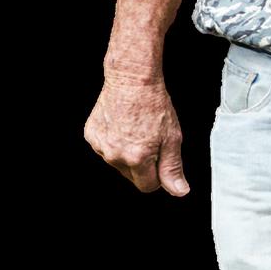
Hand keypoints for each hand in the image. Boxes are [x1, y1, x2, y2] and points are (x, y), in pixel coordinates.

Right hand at [84, 72, 189, 195]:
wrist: (132, 78)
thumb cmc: (154, 104)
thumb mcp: (172, 137)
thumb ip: (173, 168)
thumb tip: (179, 192)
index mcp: (137, 158)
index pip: (148, 186)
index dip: (158, 175)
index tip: (161, 157)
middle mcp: (115, 156)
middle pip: (132, 176)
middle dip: (142, 164)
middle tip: (150, 139)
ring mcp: (101, 146)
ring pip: (117, 163)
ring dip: (126, 153)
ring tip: (135, 129)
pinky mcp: (91, 135)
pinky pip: (104, 148)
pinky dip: (113, 141)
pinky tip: (121, 124)